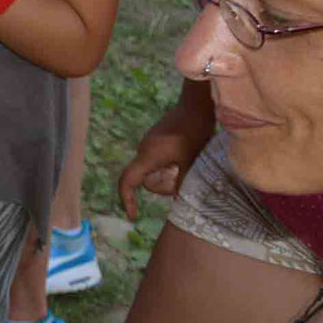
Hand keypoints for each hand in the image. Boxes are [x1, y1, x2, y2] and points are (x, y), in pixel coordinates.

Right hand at [118, 99, 215, 219]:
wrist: (195, 105)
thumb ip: (182, 183)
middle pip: (144, 179)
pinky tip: (186, 158)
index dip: (127, 200)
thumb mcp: (192, 162)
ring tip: (188, 166)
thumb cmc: (195, 133)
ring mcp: (148, 143)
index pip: (128, 181)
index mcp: (148, 156)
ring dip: (167, 175)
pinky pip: (156, 160)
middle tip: (183, 183)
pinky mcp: (156, 139)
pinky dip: (167, 166)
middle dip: (161, 186)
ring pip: (151, 170)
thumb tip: (180, 203)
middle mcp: (143, 150)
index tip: (134, 216)